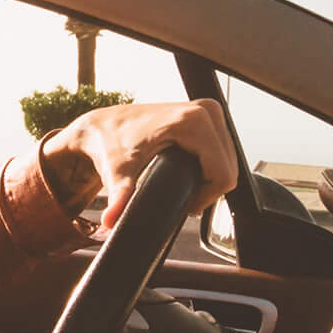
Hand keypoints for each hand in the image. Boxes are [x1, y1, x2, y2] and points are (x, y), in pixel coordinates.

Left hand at [44, 99, 239, 230]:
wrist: (103, 124)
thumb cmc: (109, 143)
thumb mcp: (117, 171)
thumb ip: (119, 196)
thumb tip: (111, 222)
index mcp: (193, 122)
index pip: (223, 173)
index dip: (207, 197)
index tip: (184, 206)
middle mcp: (206, 111)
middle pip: (228, 167)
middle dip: (209, 189)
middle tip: (181, 198)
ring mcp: (209, 110)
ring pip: (228, 160)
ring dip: (211, 179)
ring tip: (183, 186)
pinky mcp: (207, 114)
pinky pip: (223, 150)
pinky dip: (211, 166)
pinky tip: (191, 173)